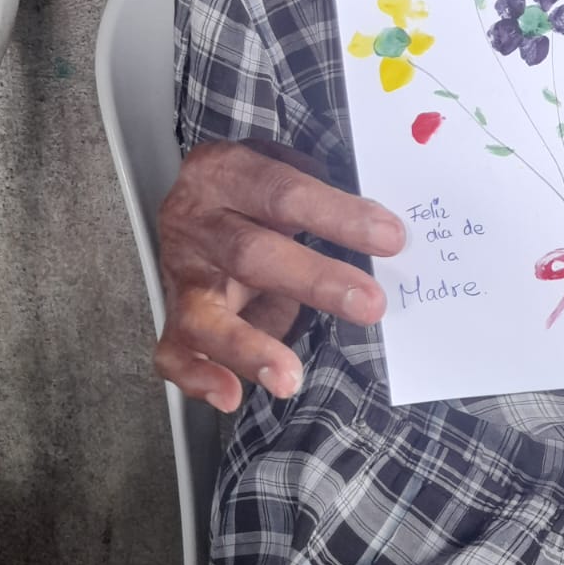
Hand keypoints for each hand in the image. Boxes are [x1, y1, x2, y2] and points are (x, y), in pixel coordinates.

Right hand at [154, 140, 405, 410]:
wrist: (194, 197)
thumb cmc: (256, 189)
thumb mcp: (285, 168)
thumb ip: (324, 193)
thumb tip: (387, 232)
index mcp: (227, 172)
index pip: (284, 192)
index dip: (338, 216)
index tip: (390, 237)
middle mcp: (196, 222)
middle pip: (250, 254)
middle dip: (314, 281)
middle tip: (369, 304)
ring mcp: (181, 273)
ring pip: (204, 314)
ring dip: (248, 348)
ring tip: (289, 377)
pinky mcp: (173, 314)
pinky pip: (173, 352)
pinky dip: (199, 377)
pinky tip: (230, 396)